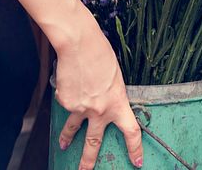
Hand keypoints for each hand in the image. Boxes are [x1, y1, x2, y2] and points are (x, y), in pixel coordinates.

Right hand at [55, 18, 142, 169]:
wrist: (79, 45)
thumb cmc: (100, 55)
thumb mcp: (115, 78)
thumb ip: (111, 94)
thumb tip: (103, 102)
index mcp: (118, 103)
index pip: (131, 132)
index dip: (135, 149)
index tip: (137, 161)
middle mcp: (99, 111)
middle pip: (93, 144)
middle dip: (88, 162)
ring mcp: (80, 108)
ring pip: (73, 130)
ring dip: (68, 139)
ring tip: (64, 145)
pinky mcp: (65, 102)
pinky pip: (66, 103)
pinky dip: (67, 97)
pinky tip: (69, 83)